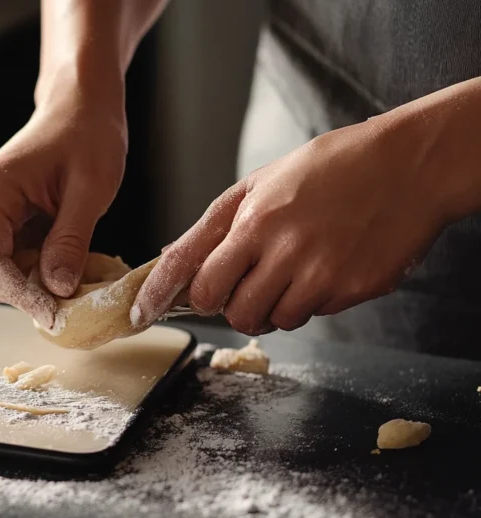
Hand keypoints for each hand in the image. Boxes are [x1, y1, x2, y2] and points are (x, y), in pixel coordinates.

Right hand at [0, 92, 126, 327]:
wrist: (80, 107)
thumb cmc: (86, 135)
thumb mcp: (90, 188)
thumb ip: (70, 241)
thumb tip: (57, 290)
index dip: (21, 297)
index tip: (56, 316)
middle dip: (32, 293)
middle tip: (76, 301)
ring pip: (3, 272)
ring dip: (37, 284)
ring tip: (78, 276)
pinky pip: (13, 260)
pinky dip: (40, 270)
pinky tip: (69, 262)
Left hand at [132, 120, 452, 334]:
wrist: (409, 165)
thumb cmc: (331, 168)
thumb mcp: (262, 182)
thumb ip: (216, 225)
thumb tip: (172, 259)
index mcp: (253, 218)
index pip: (193, 269)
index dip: (159, 297)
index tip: (141, 315)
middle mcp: (281, 248)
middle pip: (228, 309)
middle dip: (229, 305)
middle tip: (246, 285)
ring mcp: (318, 273)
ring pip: (270, 320)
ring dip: (272, 307)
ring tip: (293, 271)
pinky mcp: (351, 290)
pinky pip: (313, 316)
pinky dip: (311, 302)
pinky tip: (326, 267)